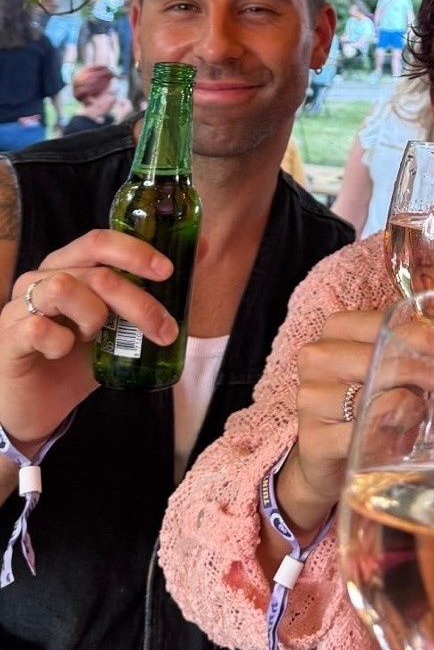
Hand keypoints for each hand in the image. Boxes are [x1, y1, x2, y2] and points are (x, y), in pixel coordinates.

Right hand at [0, 231, 176, 445]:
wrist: (36, 407)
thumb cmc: (77, 361)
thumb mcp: (120, 329)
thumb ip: (150, 294)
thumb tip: (199, 251)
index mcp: (69, 268)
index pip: (99, 242)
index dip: (135, 252)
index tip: (167, 272)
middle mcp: (42, 278)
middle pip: (95, 271)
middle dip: (138, 301)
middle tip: (164, 329)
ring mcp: (20, 305)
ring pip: (64, 288)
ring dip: (94, 317)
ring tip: (95, 338)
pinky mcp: (9, 336)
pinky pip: (38, 327)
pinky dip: (61, 342)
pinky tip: (65, 352)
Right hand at [279, 312, 433, 533]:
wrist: (327, 457)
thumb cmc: (368, 406)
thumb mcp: (398, 374)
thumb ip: (431, 351)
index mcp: (338, 331)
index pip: (386, 324)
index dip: (429, 335)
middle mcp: (318, 358)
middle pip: (379, 356)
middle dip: (426, 369)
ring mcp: (310, 398)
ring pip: (369, 395)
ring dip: (408, 404)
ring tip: (425, 411)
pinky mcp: (313, 439)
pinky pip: (358, 432)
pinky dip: (385, 432)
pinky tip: (399, 435)